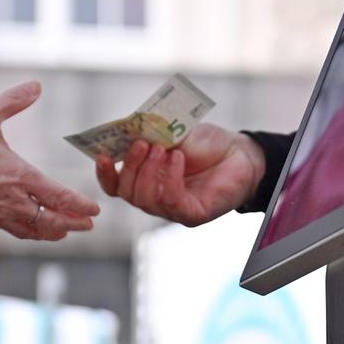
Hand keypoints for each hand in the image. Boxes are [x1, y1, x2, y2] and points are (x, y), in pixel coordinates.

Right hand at [0, 81, 99, 240]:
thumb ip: (13, 101)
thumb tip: (36, 85)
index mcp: (20, 177)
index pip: (59, 197)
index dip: (79, 205)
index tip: (94, 209)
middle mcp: (14, 201)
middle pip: (51, 220)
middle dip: (73, 223)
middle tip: (88, 225)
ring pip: (33, 230)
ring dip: (53, 232)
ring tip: (64, 232)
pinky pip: (13, 230)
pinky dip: (29, 232)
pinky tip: (31, 230)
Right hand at [94, 123, 265, 227]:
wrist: (241, 153)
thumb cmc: (207, 144)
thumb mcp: (174, 132)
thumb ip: (151, 134)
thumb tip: (128, 128)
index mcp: (145, 179)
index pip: (115, 185)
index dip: (105, 173)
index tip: (102, 155)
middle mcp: (154, 197)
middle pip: (126, 193)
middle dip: (130, 167)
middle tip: (142, 144)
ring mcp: (172, 209)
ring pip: (145, 200)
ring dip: (149, 171)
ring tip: (162, 148)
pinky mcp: (192, 215)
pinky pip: (171, 201)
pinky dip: (170, 178)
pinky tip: (177, 158)